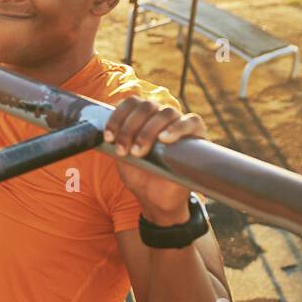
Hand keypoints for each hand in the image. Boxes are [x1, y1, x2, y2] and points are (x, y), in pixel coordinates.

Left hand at [103, 97, 205, 223]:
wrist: (156, 199)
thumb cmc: (140, 175)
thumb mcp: (122, 157)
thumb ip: (116, 140)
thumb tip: (104, 131)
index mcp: (143, 117)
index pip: (131, 103)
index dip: (118, 116)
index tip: (108, 137)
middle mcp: (161, 116)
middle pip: (147, 106)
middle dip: (130, 128)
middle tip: (123, 150)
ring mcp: (179, 123)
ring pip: (166, 112)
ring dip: (148, 131)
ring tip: (139, 151)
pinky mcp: (197, 134)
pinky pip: (192, 121)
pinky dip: (178, 127)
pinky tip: (165, 139)